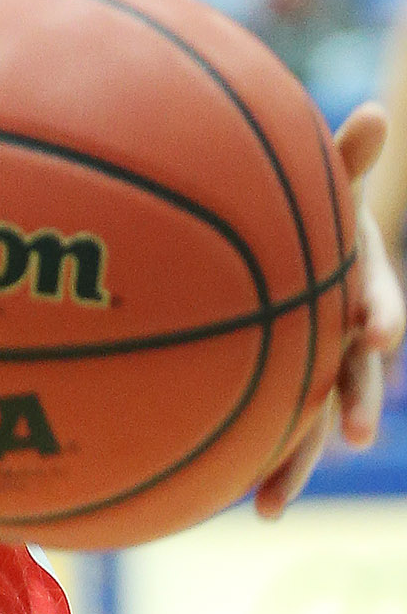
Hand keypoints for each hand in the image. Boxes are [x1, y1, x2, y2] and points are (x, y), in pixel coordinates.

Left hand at [256, 101, 406, 516]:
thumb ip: (342, 158)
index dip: (379, 310)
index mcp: (355, 284)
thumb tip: (373, 111)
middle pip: (353, 372)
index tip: (377, 328)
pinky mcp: (280, 386)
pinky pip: (269, 426)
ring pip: (308, 415)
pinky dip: (255, 460)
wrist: (277, 237)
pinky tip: (233, 499)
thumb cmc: (302, 208)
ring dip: (295, 457)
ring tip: (271, 502)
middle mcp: (341, 333)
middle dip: (354, 401)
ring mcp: (312, 364)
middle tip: (354, 434)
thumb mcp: (322, 184)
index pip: (376, 298)